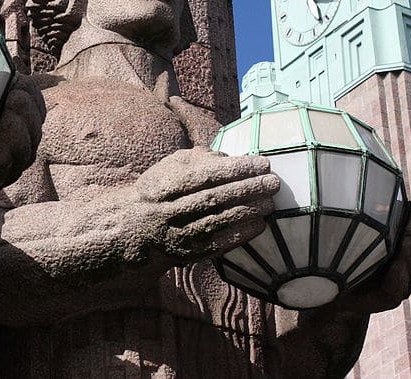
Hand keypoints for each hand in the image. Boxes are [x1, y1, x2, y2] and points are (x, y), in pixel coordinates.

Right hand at [128, 148, 279, 263]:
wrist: (137, 229)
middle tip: (273, 182)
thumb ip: (199, 159)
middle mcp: (171, 211)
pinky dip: (242, 234)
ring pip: (219, 221)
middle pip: (215, 198)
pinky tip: (260, 224)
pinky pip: (220, 244)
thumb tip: (231, 158)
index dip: (236, 169)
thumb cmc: (161, 190)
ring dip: (249, 211)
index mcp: (166, 185)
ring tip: (271, 201)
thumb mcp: (171, 167)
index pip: (206, 175)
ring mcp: (181, 234)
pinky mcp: (191, 253)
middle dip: (248, 189)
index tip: (262, 163)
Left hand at [331, 205, 410, 314]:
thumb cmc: (336, 248)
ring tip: (405, 243)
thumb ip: (356, 207)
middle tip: (409, 229)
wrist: (325, 286)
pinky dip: (399, 277)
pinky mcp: (388, 298)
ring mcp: (398, 280)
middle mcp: (404, 259)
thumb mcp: (346, 224)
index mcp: (399, 238)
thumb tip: (354, 176)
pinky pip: (398, 289)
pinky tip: (395, 266)